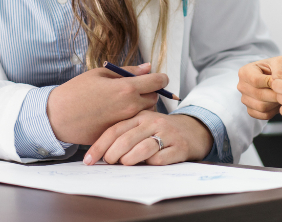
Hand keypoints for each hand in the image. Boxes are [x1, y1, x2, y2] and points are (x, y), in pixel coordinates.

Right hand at [46, 63, 167, 144]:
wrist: (58, 116)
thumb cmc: (77, 91)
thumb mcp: (101, 74)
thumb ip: (128, 71)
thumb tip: (149, 67)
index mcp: (127, 88)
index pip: (157, 82)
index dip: (161, 78)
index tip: (159, 78)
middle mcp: (130, 107)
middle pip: (154, 98)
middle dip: (150, 92)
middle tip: (138, 89)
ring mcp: (126, 123)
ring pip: (146, 113)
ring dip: (142, 106)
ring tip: (125, 102)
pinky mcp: (119, 134)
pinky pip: (133, 125)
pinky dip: (131, 119)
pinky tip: (117, 114)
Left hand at [83, 111, 213, 165]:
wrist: (193, 131)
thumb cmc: (161, 131)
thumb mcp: (143, 125)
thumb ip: (125, 133)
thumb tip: (101, 154)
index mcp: (140, 116)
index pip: (115, 129)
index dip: (99, 145)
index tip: (88, 159)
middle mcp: (153, 122)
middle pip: (127, 138)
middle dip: (112, 154)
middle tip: (107, 163)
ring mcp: (167, 133)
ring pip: (143, 148)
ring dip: (129, 159)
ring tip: (123, 164)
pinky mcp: (179, 146)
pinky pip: (161, 158)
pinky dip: (150, 164)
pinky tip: (146, 166)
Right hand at [237, 55, 281, 119]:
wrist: (280, 80)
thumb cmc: (278, 69)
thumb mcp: (279, 62)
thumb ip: (278, 66)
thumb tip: (274, 79)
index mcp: (245, 71)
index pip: (255, 80)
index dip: (270, 83)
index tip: (280, 82)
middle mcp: (241, 86)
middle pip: (258, 94)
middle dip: (274, 94)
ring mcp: (245, 99)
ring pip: (261, 106)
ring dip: (275, 103)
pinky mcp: (250, 110)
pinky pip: (262, 115)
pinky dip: (273, 111)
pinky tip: (277, 104)